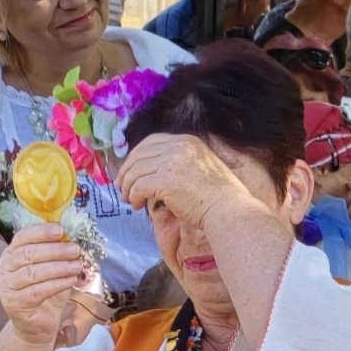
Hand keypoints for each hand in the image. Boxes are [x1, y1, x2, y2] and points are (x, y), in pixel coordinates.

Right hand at [0, 224, 82, 345]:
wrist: (35, 327)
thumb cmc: (44, 294)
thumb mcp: (50, 270)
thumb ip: (55, 255)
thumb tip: (71, 240)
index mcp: (10, 255)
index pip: (22, 237)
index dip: (41, 232)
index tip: (61, 230)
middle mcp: (3, 269)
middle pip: (28, 254)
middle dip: (55, 250)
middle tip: (75, 249)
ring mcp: (6, 287)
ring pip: (34, 272)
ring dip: (59, 267)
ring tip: (77, 265)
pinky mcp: (14, 303)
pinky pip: (38, 291)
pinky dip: (57, 284)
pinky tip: (71, 280)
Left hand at [116, 133, 249, 228]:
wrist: (229, 209)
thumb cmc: (218, 196)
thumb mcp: (200, 166)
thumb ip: (179, 162)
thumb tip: (153, 171)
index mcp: (186, 141)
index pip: (151, 142)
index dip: (136, 156)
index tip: (129, 169)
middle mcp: (178, 146)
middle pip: (139, 155)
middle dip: (126, 171)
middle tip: (121, 186)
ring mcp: (171, 162)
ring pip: (136, 171)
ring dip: (128, 186)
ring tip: (128, 199)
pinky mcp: (165, 180)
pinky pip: (139, 186)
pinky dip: (134, 196)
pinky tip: (136, 205)